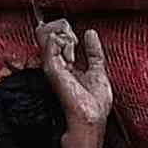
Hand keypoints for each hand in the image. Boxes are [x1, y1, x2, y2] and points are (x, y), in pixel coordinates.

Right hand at [40, 19, 114, 141]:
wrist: (90, 118)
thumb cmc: (94, 106)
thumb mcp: (98, 72)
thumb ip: (94, 53)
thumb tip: (90, 34)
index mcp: (68, 70)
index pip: (63, 46)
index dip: (69, 35)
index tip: (80, 33)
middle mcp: (59, 69)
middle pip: (54, 41)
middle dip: (62, 30)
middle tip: (70, 28)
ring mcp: (54, 69)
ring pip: (49, 40)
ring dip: (60, 32)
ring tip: (69, 33)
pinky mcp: (52, 69)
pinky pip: (50, 47)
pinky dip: (57, 39)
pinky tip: (66, 39)